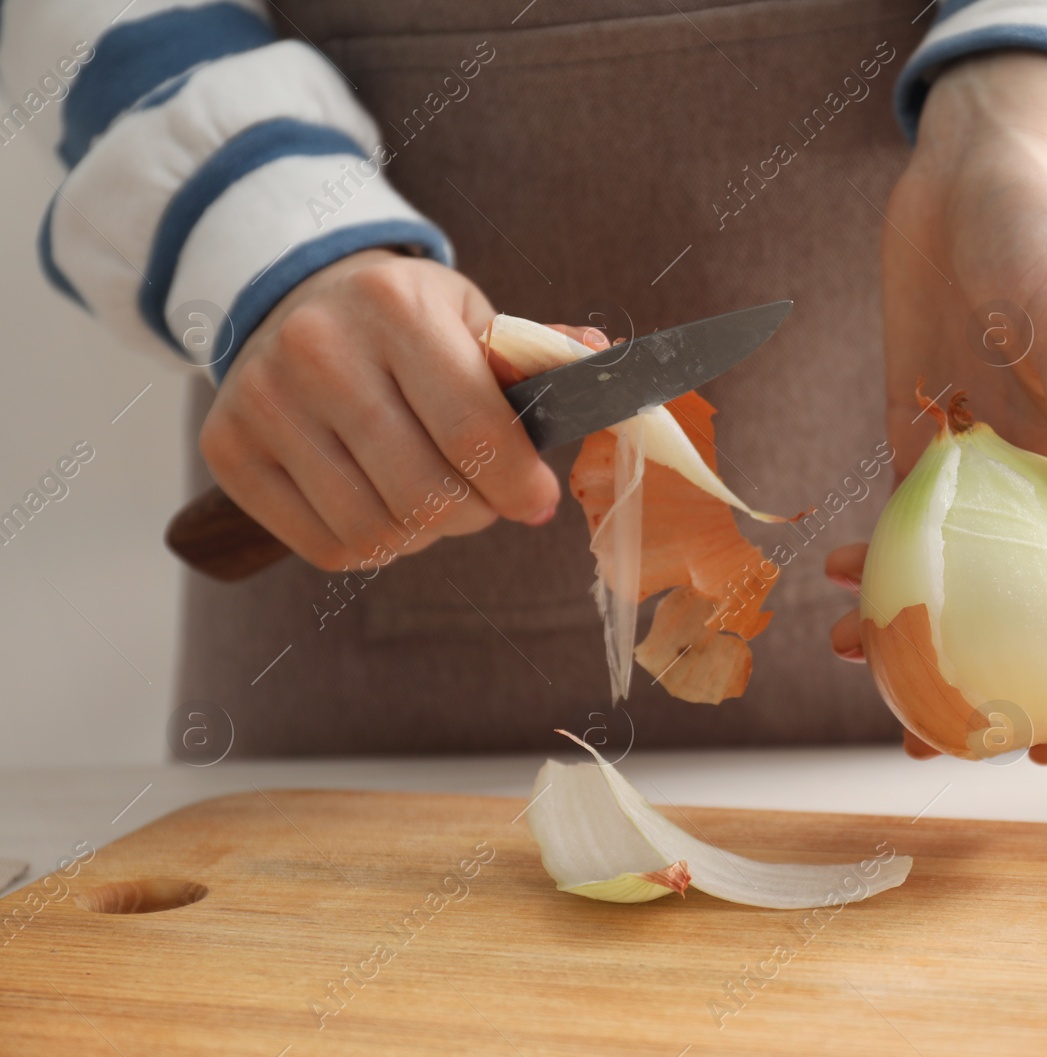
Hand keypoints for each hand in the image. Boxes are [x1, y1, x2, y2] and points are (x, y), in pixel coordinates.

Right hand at [199, 249, 599, 570]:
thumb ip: (535, 351)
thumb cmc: (404, 324)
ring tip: (436, 502)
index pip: (473, 428)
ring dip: (425, 536)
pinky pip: (327, 546)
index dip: (517, 483)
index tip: (536, 501)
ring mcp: (263, 400)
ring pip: (376, 530)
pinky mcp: (229, 450)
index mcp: (393, 307)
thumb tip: (601, 359)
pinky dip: (374, 548)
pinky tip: (385, 508)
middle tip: (486, 501)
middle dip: (475, 514)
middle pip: (426, 493)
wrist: (294, 304)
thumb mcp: (470, 317)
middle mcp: (317, 349)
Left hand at [834, 52, 1046, 761]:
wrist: (975, 172)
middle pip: (1015, 604)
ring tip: (857, 657)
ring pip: (946, 569)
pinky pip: (896, 510)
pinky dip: (870, 550)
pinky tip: (836, 576)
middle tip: (927, 731)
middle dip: (976, 674)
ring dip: (907, 621)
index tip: (1046, 743)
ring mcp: (975, 458)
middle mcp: (1036, 477)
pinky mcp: (918, 427)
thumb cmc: (1045, 235)